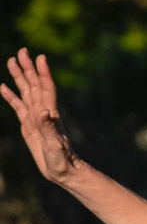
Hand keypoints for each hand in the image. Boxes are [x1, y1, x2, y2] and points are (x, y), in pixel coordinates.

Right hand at [1, 48, 81, 183]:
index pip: (46, 89)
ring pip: (25, 92)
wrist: (64, 172)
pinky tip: (3, 87)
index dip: (43, 73)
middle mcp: (43, 113)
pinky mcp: (29, 127)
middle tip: (22, 51)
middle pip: (34, 85)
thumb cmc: (62, 161)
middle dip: (28, 68)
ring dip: (20, 77)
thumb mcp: (55, 145)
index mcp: (50, 115)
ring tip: (12, 61)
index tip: (40, 57)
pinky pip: (18, 107)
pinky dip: (11, 96)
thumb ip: (49, 128)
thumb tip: (44, 111)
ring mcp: (35, 119)